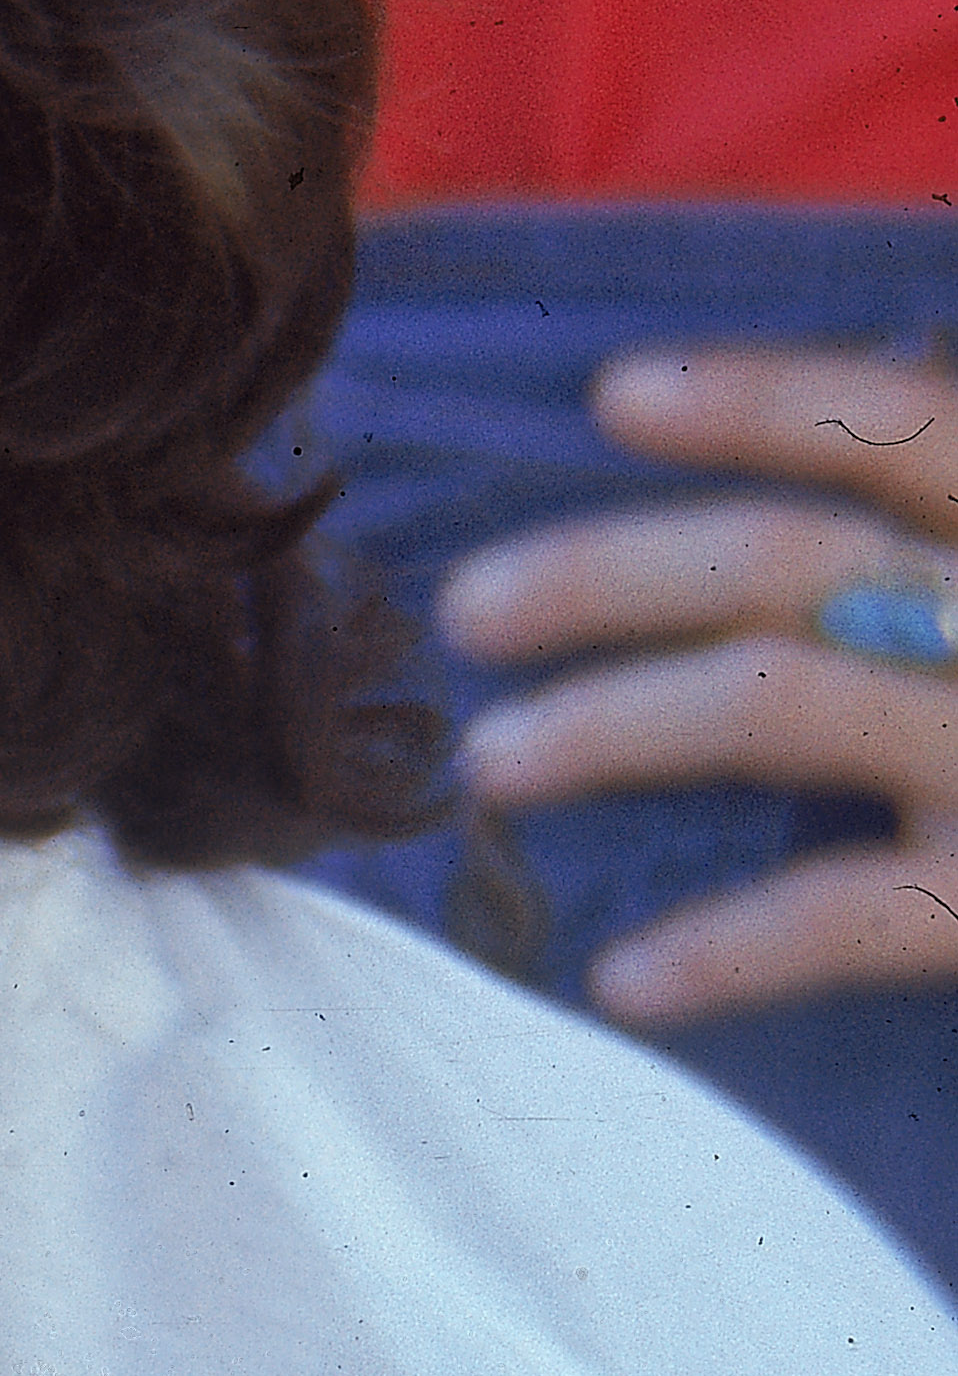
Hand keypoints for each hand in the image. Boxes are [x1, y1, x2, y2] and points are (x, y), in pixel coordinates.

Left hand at [438, 343, 957, 1026]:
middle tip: (468, 609)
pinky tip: (621, 979)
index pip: (907, 419)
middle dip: (606, 575)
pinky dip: (725, 951)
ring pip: (780, 704)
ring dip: (611, 724)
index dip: (763, 397)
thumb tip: (878, 435)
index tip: (617, 395)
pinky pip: (850, 916)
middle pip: (790, 559)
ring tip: (497, 758)